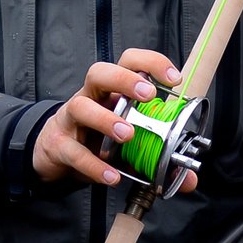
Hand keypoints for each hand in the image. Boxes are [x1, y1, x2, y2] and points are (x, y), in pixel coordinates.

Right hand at [31, 49, 196, 191]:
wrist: (53, 155)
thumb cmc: (95, 140)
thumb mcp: (130, 147)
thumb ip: (160, 160)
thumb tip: (189, 180)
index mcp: (111, 91)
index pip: (129, 62)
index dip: (151, 63)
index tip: (174, 79)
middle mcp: (90, 98)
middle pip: (100, 72)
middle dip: (125, 79)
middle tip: (148, 96)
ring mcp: (71, 120)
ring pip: (81, 106)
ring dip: (106, 119)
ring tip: (127, 135)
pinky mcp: (59, 145)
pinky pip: (74, 152)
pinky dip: (93, 165)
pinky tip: (111, 176)